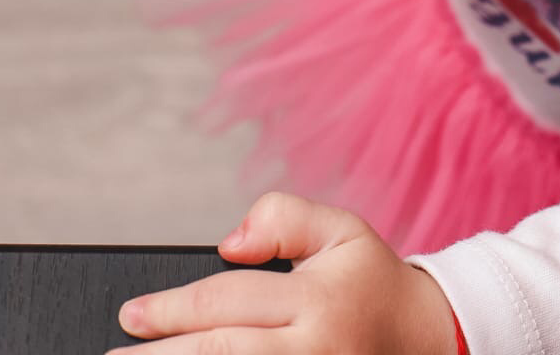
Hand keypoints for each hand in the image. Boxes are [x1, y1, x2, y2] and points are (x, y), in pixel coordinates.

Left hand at [108, 190, 457, 353]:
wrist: (428, 340)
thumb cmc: (373, 283)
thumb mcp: (342, 230)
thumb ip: (285, 217)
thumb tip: (227, 242)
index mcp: (317, 298)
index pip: (226, 301)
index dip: (172, 308)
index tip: (131, 313)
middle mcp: (312, 349)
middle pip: (218, 354)